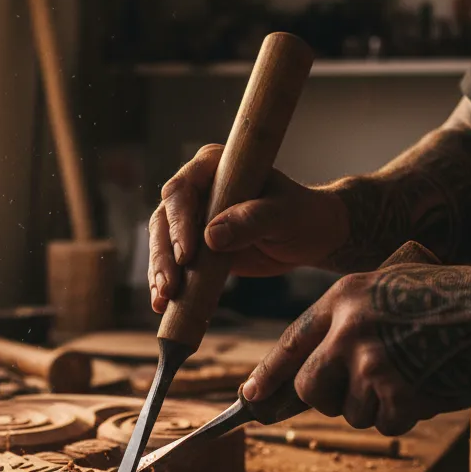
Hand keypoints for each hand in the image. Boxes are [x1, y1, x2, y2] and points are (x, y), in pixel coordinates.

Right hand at [148, 144, 349, 312]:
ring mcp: (192, 219)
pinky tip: (163, 305)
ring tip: (162, 301)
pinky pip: (174, 265)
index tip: (186, 254)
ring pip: (162, 244)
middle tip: (168, 286)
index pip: (181, 191)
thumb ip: (252, 220)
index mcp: (212, 166)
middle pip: (164, 220)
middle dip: (163, 255)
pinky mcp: (195, 247)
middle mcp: (195, 189)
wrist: (310, 235)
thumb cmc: (301, 214)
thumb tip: (211, 236)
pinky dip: (168, 285)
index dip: (178, 222)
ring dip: (159, 273)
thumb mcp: (284, 213)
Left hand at [241, 264, 470, 434]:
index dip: (268, 376)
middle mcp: (347, 329)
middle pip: (309, 389)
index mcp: (342, 298)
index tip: (250, 399)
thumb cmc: (448, 302)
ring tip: (412, 373)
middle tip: (362, 389)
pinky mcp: (397, 392)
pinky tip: (428, 387)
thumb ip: (347, 323)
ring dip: (377, 406)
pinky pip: (387, 423)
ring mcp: (370, 362)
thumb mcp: (387, 290)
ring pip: (350, 411)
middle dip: (329, 398)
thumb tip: (308, 374)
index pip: (289, 343)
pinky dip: (407, 415)